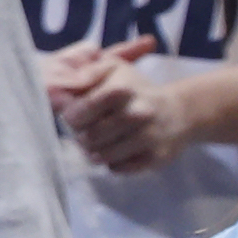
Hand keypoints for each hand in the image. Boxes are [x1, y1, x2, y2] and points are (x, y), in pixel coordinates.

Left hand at [51, 39, 196, 177]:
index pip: (83, 109)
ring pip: (102, 156)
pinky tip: (117, 151)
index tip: (73, 118)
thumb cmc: (136, 90)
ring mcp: (149, 136)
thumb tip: (59, 86)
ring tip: (97, 144)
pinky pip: (118, 168)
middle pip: (90, 137)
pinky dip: (112, 163)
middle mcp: (138, 113)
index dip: (72, 117)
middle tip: (84, 134)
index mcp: (123, 89)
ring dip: (94, 152)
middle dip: (81, 138)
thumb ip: (87, 73)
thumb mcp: (113, 69)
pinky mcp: (155, 157)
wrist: (177, 112)